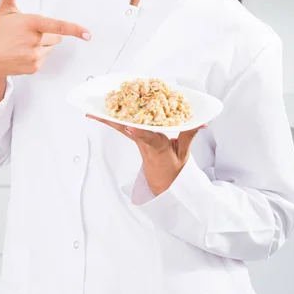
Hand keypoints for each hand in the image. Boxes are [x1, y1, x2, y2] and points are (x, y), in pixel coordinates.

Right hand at [0, 0, 91, 80]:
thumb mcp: (5, 11)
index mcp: (31, 23)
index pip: (57, 25)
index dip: (74, 29)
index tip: (87, 34)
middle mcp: (34, 40)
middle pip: (56, 36)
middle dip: (48, 34)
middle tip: (29, 34)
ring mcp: (34, 55)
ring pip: (50, 48)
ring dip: (42, 46)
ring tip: (23, 45)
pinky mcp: (34, 67)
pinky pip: (44, 59)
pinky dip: (37, 57)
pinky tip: (23, 54)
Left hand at [86, 114, 206, 195]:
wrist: (162, 182)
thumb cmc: (173, 168)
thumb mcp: (184, 154)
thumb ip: (189, 135)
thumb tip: (201, 121)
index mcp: (157, 146)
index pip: (148, 138)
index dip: (139, 132)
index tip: (130, 126)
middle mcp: (144, 141)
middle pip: (127, 129)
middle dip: (113, 120)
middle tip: (97, 112)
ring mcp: (138, 139)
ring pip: (121, 127)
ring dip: (107, 119)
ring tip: (92, 111)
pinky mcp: (135, 137)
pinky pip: (123, 127)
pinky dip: (112, 119)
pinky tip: (99, 114)